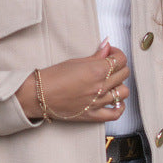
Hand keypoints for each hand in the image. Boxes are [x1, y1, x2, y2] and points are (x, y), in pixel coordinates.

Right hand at [16, 38, 130, 121]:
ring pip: (123, 92)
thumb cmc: (52, 77)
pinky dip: (119, 107)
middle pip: (124, 74)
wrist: (38, 96)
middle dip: (118, 67)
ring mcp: (97, 102)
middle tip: (109, 66)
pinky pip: (115, 114)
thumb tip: (107, 46)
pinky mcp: (92, 115)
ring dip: (119, 85)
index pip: (120, 59)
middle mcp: (100, 87)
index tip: (110, 54)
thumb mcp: (75, 61)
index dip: (117, 53)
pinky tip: (116, 102)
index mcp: (96, 70)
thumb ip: (96, 55)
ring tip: (110, 83)